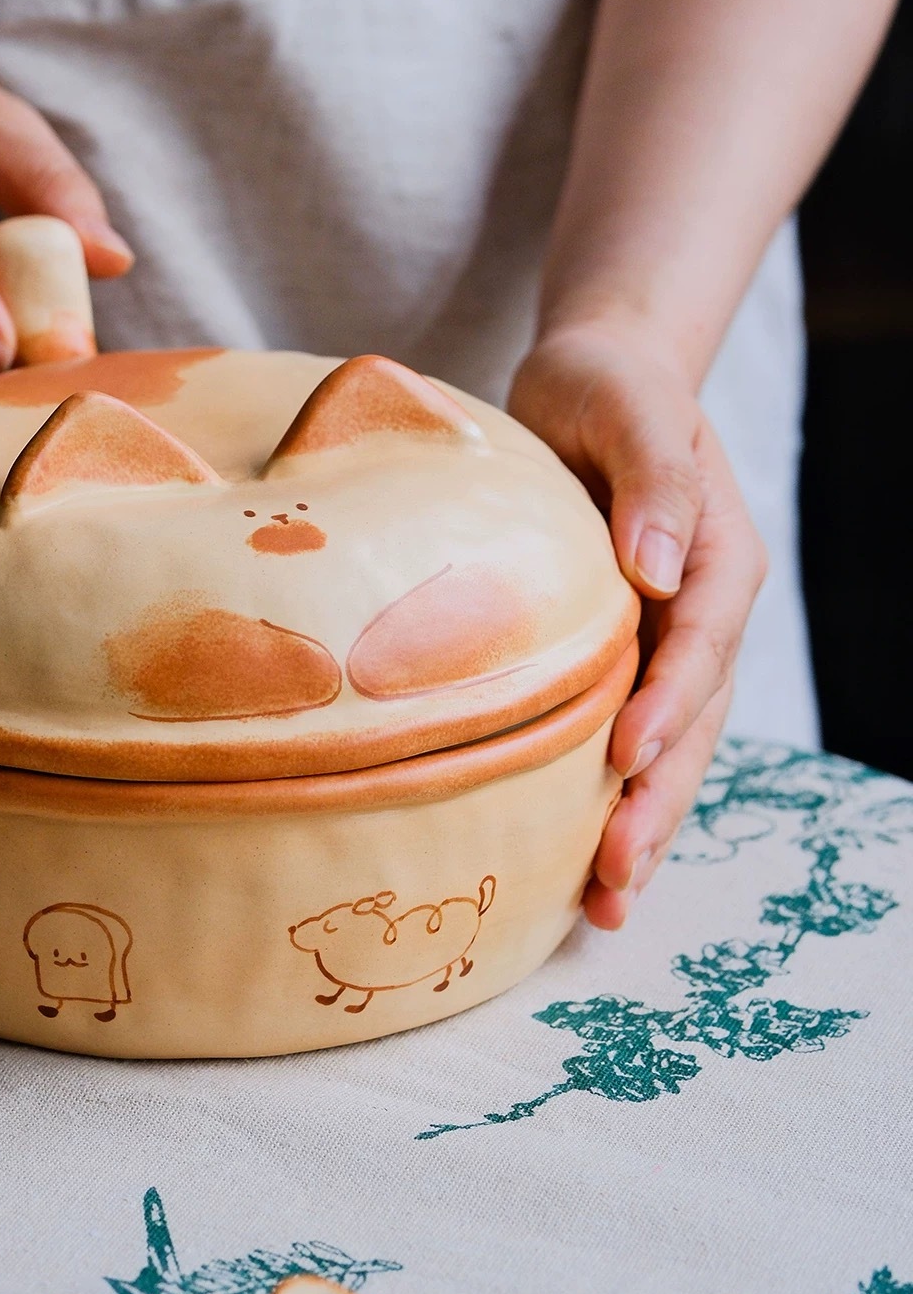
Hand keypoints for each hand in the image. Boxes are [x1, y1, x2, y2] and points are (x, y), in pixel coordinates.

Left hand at [508, 322, 766, 928]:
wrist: (592, 385)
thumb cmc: (607, 387)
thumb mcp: (628, 406)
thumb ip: (651, 478)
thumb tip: (660, 566)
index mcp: (718, 556)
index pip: (701, 640)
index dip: (668, 701)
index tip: (625, 755)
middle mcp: (702, 613)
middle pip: (691, 721)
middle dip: (657, 802)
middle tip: (613, 876)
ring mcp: (666, 646)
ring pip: (665, 751)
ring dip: (640, 827)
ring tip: (603, 908)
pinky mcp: (621, 663)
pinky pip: (623, 740)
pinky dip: (607, 805)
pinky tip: (575, 871)